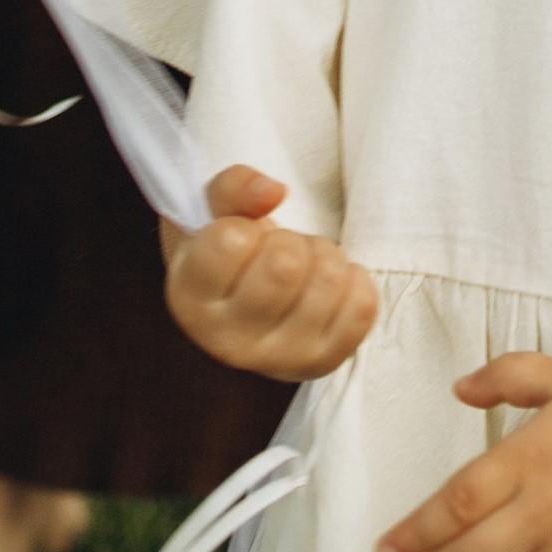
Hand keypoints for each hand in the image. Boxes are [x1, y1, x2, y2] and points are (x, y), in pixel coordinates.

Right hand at [160, 167, 375, 379]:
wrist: (248, 298)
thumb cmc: (228, 247)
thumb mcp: (215, 208)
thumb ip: (234, 188)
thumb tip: (273, 192)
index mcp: (190, 299)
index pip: (232, 241)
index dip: (244, 223)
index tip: (239, 236)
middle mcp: (227, 342)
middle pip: (286, 264)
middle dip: (290, 239)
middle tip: (277, 248)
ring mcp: (277, 360)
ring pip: (328, 280)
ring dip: (323, 256)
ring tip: (302, 265)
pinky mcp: (321, 363)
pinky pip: (361, 307)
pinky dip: (353, 280)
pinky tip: (327, 283)